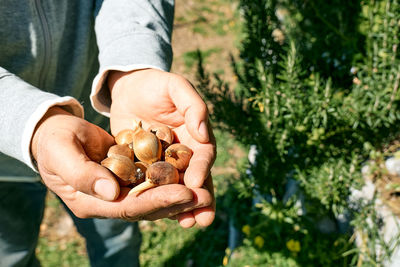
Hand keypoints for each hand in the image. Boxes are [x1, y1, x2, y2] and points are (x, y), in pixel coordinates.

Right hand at [31, 107, 211, 219]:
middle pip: (147, 206)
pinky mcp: (127, 175)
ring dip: (178, 193)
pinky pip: (152, 180)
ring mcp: (119, 189)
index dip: (158, 201)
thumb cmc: (52, 142)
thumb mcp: (61, 154)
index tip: (185, 193)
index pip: (129, 207)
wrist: (52, 132)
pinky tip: (190, 174)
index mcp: (91, 202)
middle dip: (176, 201)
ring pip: (153, 196)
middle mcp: (109, 201)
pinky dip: (170, 178)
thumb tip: (112, 192)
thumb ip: (82, 174)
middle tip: (204, 196)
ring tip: (204, 190)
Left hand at [108, 68, 215, 227]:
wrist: (128, 88)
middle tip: (202, 219)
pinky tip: (154, 215)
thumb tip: (204, 133)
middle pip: (195, 178)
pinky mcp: (145, 169)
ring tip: (186, 223)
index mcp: (196, 135)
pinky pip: (151, 187)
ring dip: (181, 206)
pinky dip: (154, 200)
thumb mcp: (176, 86)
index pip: (204, 155)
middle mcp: (184, 153)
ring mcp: (165, 163)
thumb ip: (193, 106)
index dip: (202, 169)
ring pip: (176, 188)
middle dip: (199, 199)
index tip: (197, 184)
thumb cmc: (155, 84)